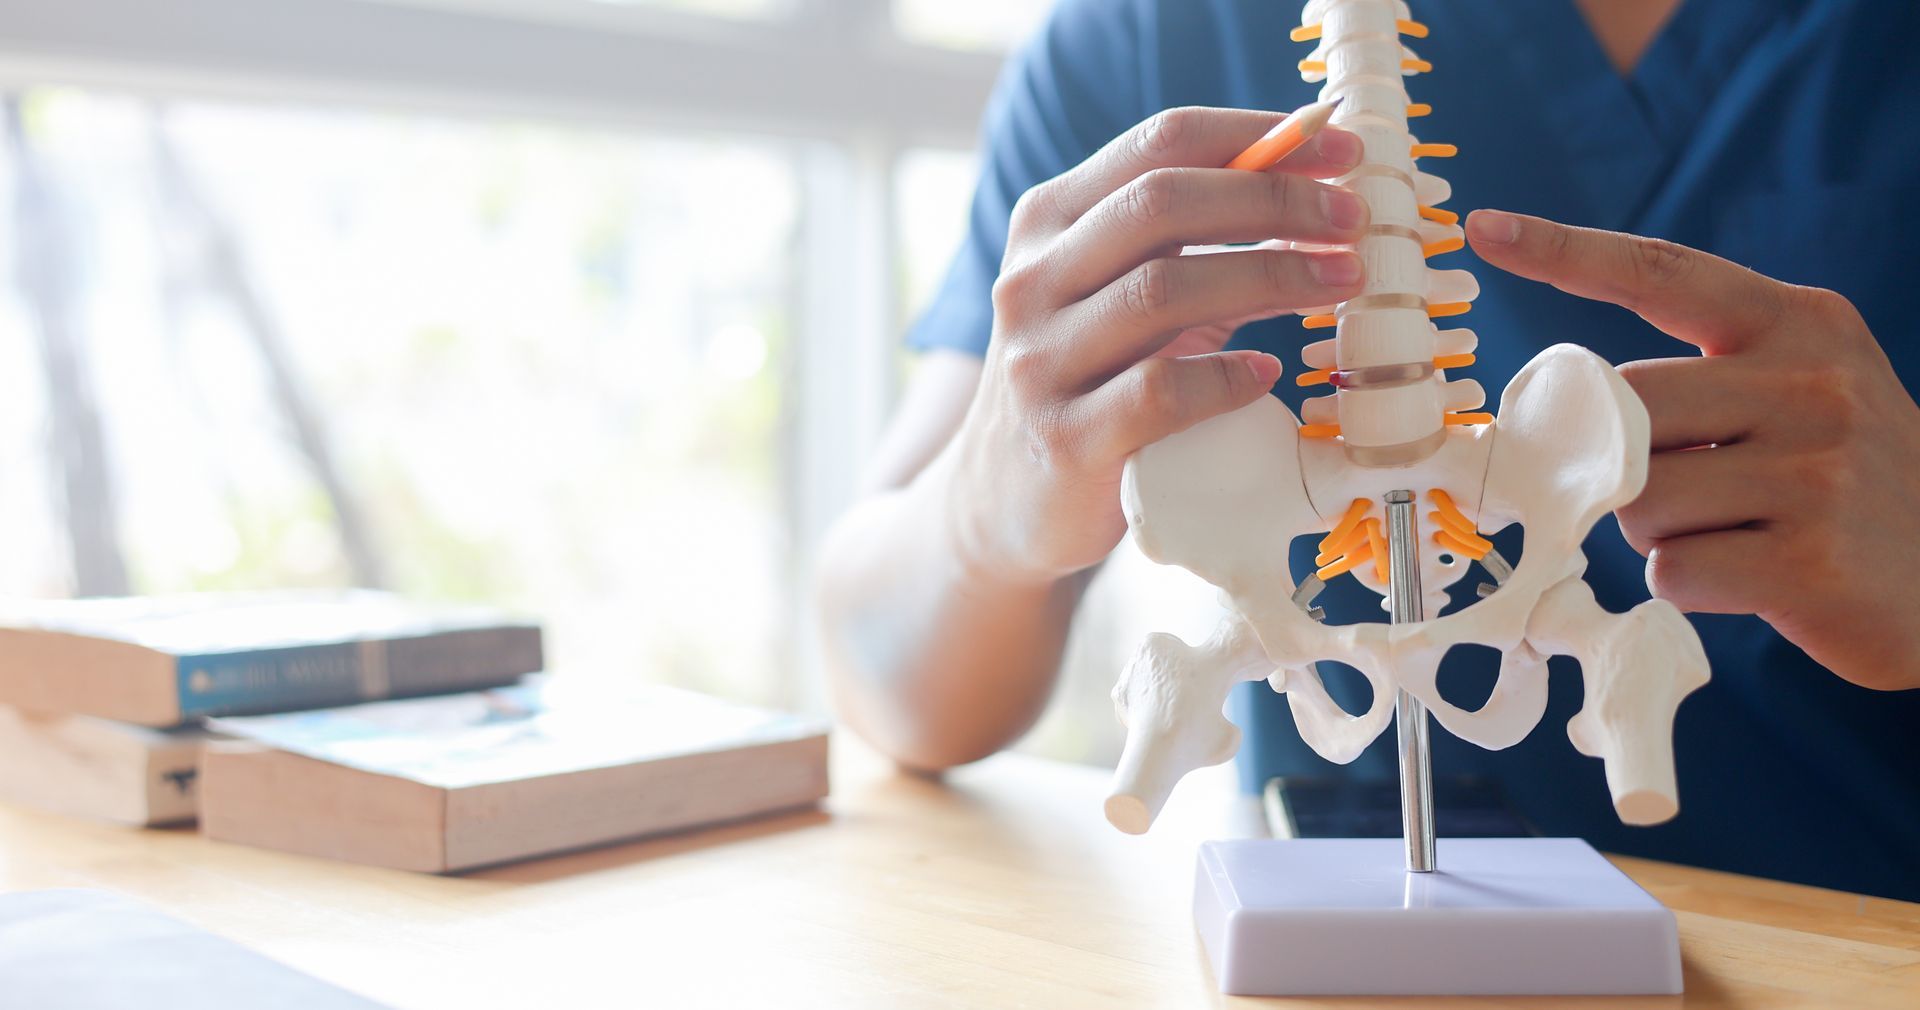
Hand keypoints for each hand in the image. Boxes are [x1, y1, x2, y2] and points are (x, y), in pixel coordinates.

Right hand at [949, 107, 1369, 582]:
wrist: (1003, 501)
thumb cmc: (1088, 382)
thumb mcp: (1120, 296)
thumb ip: (1190, 244)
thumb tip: (1314, 193)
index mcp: (1048, 222)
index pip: (1158, 143)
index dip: (1258, 136)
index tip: (1341, 150)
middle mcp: (1032, 280)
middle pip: (1161, 204)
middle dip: (1273, 200)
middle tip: (1352, 219)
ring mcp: (1040, 360)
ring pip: (1163, 290)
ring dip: (1270, 275)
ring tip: (1340, 282)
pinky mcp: (1065, 439)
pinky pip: (1159, 392)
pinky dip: (1226, 377)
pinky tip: (1267, 373)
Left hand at [1468, 209, 1919, 690]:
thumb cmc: (1849, 488)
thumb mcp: (1806, 398)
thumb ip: (1705, 384)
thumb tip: (1577, 417)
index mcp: (1802, 325)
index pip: (1664, 272)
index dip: (1568, 252)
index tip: (1486, 228)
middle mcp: (1815, 384)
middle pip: (1626, 408)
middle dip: (1625, 461)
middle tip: (1693, 491)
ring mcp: (1818, 474)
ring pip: (1639, 500)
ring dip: (1658, 532)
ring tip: (1737, 535)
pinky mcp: (1809, 562)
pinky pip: (1674, 572)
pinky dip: (1691, 586)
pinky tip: (1758, 579)